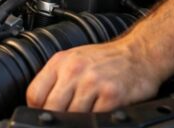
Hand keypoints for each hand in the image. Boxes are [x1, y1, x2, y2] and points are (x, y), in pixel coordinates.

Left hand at [26, 40, 161, 111]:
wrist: (139, 53)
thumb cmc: (106, 59)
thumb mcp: (74, 60)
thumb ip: (57, 79)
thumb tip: (40, 103)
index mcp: (60, 62)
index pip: (35, 93)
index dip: (36, 109)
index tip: (43, 114)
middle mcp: (74, 70)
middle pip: (51, 107)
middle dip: (55, 117)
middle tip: (63, 119)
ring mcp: (93, 83)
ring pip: (71, 116)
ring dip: (75, 121)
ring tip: (82, 116)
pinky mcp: (112, 95)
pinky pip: (94, 118)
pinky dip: (93, 121)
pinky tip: (98, 113)